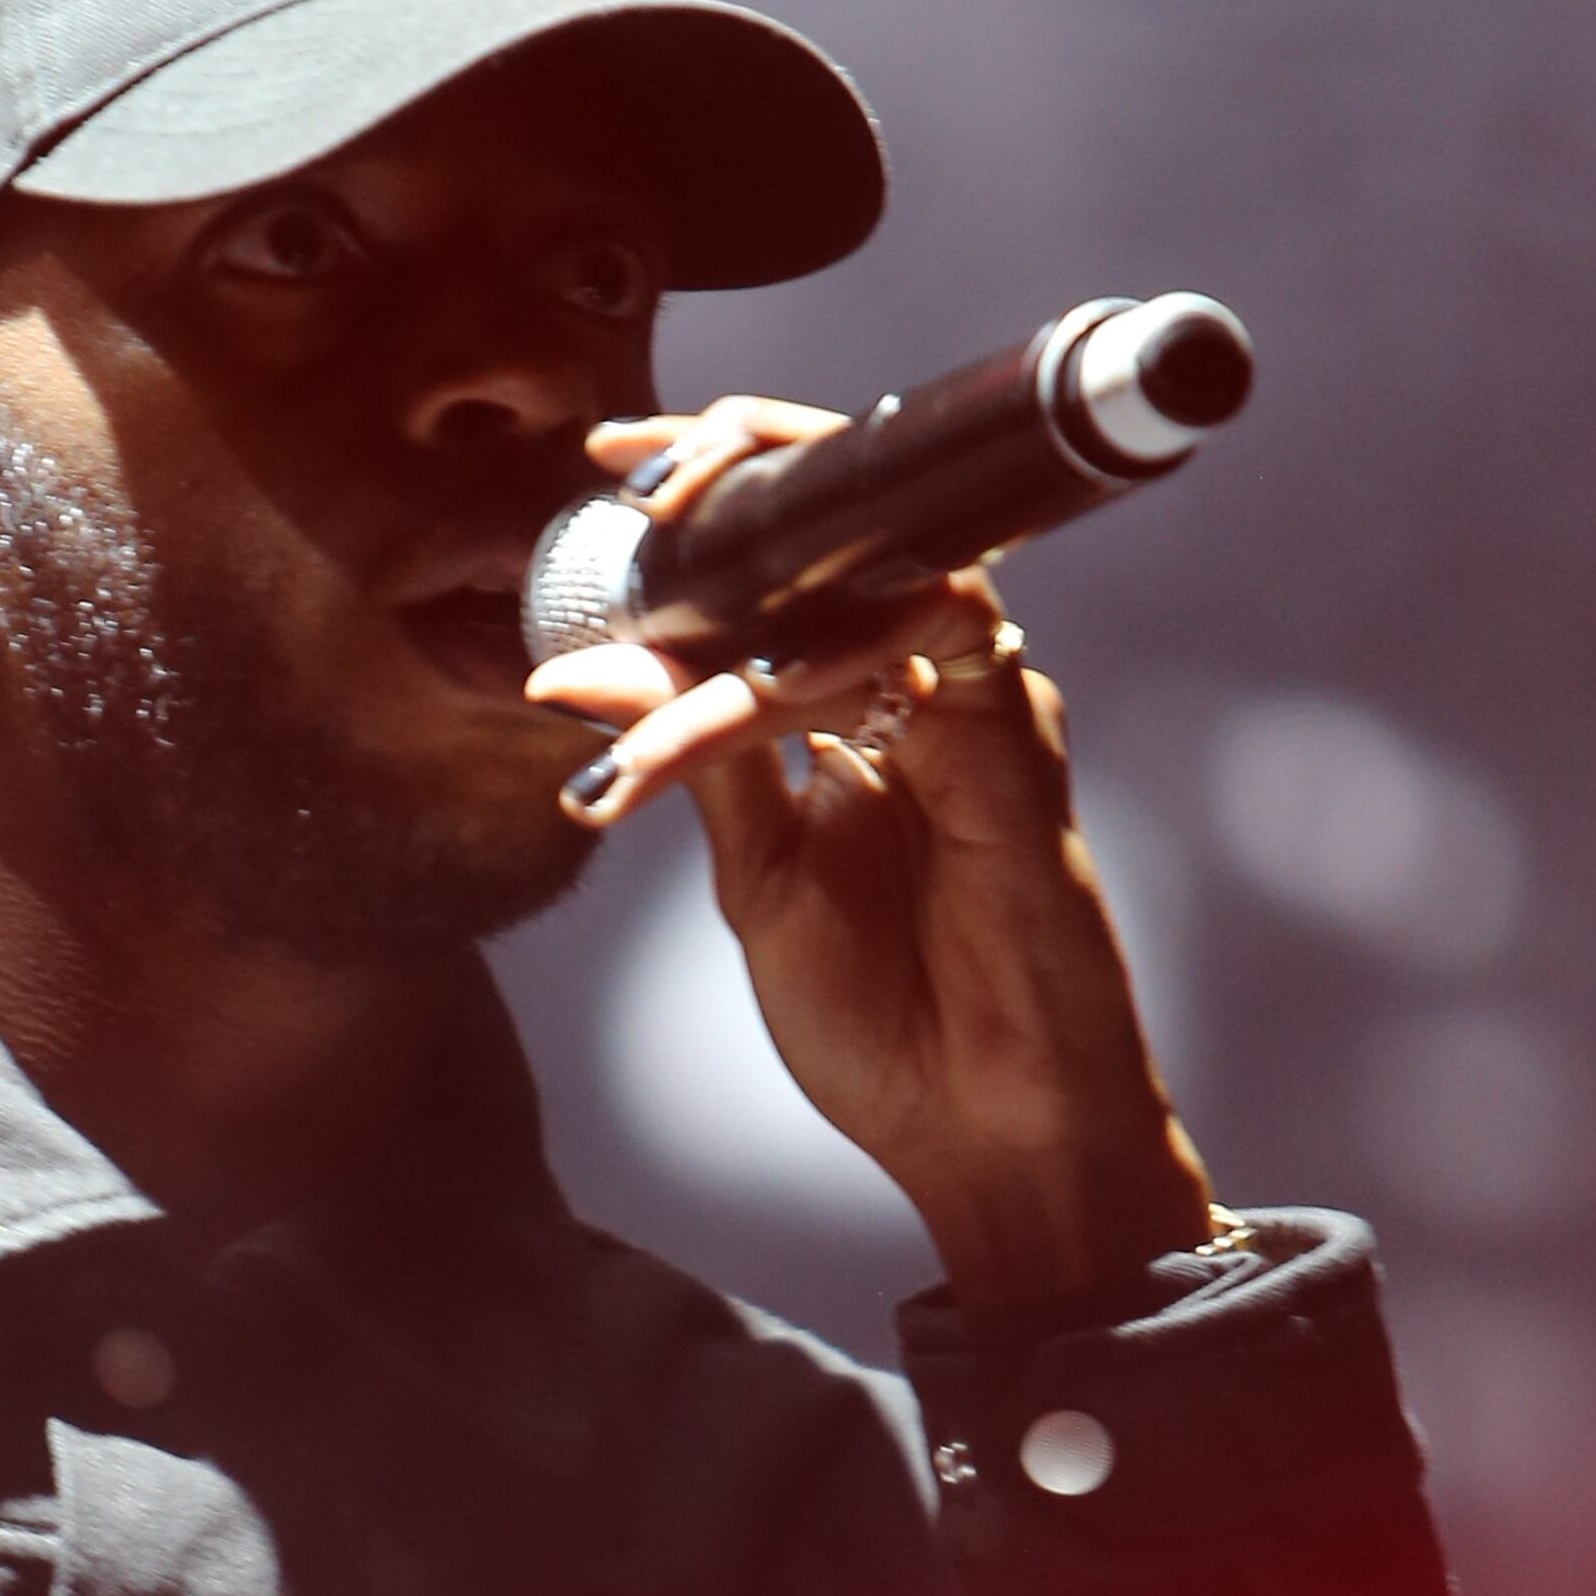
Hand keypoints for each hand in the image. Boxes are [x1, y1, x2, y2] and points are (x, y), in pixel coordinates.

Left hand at [524, 394, 1216, 1303]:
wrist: (988, 1133)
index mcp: (856, 713)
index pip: (789, 563)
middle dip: (742, 469)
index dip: (715, 491)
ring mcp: (976, 705)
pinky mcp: (1013, 744)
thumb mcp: (760, 881)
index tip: (605, 462)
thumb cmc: (886, 1023)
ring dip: (764, 565)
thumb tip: (582, 671)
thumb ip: (694, 764)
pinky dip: (824, 660)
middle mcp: (922, 687)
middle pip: (847, 525)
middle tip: (637, 470)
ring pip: (877, 566)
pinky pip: (928, 644)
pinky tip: (750, 690)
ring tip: (659, 574)